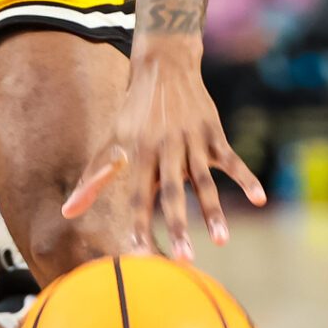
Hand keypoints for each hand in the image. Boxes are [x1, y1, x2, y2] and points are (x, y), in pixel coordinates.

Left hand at [63, 41, 265, 258]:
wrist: (163, 67)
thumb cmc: (134, 112)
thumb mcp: (112, 141)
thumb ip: (93, 179)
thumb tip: (67, 212)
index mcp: (139, 154)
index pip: (138, 196)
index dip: (139, 224)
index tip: (141, 255)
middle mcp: (165, 149)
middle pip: (172, 194)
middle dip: (178, 227)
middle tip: (185, 260)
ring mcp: (192, 141)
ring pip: (204, 182)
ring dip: (213, 212)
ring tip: (220, 241)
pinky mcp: (213, 134)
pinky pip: (232, 160)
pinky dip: (246, 178)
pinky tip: (260, 200)